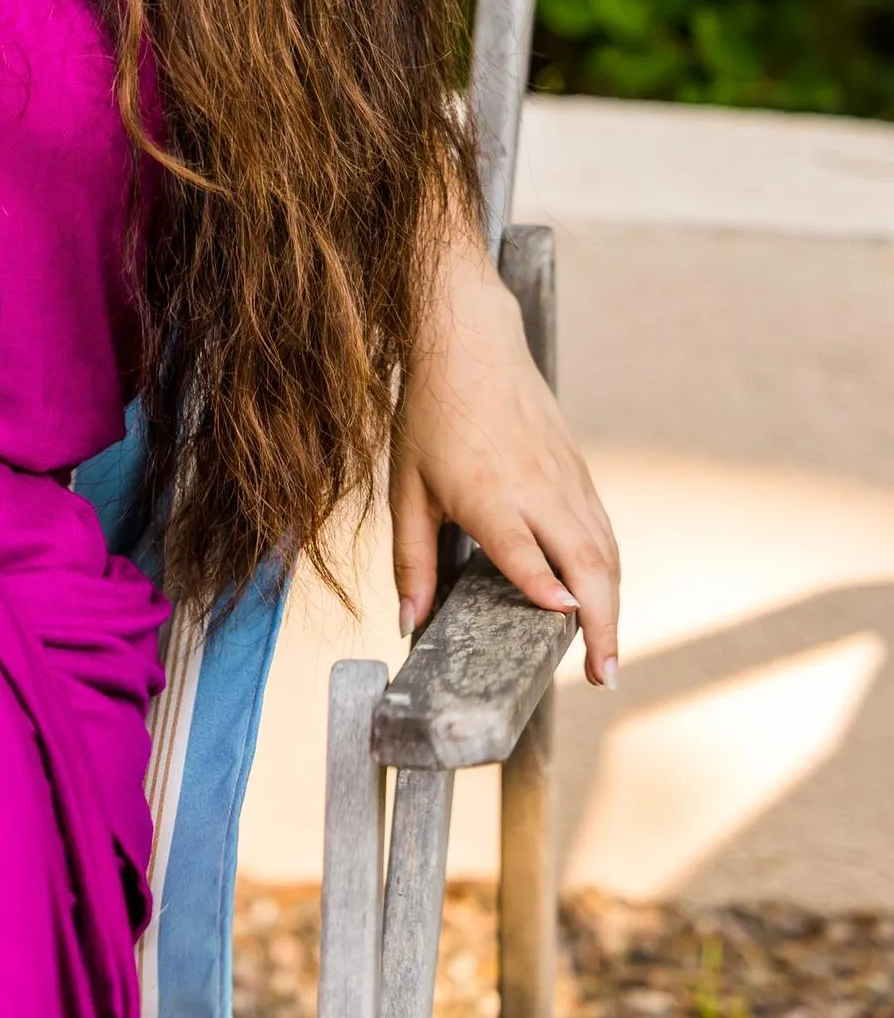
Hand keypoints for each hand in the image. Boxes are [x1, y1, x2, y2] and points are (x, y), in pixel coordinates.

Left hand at [390, 217, 619, 688]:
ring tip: (606, 657)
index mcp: (489, 493)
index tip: (563, 619)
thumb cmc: (432, 415)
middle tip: (603, 675)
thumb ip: (410, 560)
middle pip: (585, 562)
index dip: (544, 586)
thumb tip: (407, 622)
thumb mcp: (405, 488)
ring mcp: (565, 479)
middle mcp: (538, 489)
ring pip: (604, 551)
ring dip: (612, 606)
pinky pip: (603, 530)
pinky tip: (601, 601)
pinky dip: (609, 573)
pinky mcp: (578, 472)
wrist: (471, 342)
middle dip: (601, 624)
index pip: (524, 548)